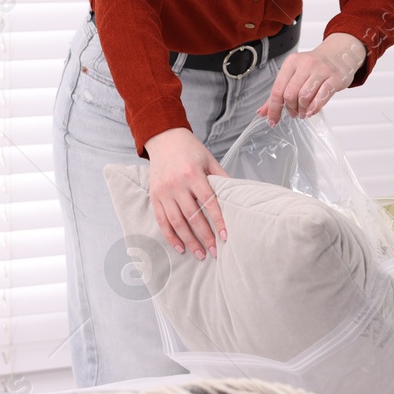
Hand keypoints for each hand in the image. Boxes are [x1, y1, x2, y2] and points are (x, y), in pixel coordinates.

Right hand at [143, 128, 228, 259]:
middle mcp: (177, 184)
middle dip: (205, 236)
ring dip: (189, 241)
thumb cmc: (190, 150)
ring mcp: (163, 192)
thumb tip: (239, 196)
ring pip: (177, 222)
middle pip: (193, 216)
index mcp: (193, 174)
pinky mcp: (154, 196)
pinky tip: (180, 247)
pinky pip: (161, 221)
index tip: (226, 236)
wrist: (164, 139)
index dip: (218, 220)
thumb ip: (222, 178)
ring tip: (200, 254)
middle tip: (215, 252)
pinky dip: (170, 236)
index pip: (209, 202)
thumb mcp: (209, 160)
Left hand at [257, 34, 365, 125]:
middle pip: (290, 94)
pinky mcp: (334, 78)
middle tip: (294, 113)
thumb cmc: (315, 66)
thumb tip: (262, 113)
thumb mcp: (294, 73)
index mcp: (291, 62)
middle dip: (290, 109)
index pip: (277, 89)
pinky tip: (312, 111)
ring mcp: (321, 70)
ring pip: (305, 96)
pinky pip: (322, 96)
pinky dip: (315, 108)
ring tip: (304, 112)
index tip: (272, 120)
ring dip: (302, 110)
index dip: (273, 108)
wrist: (339, 53)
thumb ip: (278, 93)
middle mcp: (305, 64)